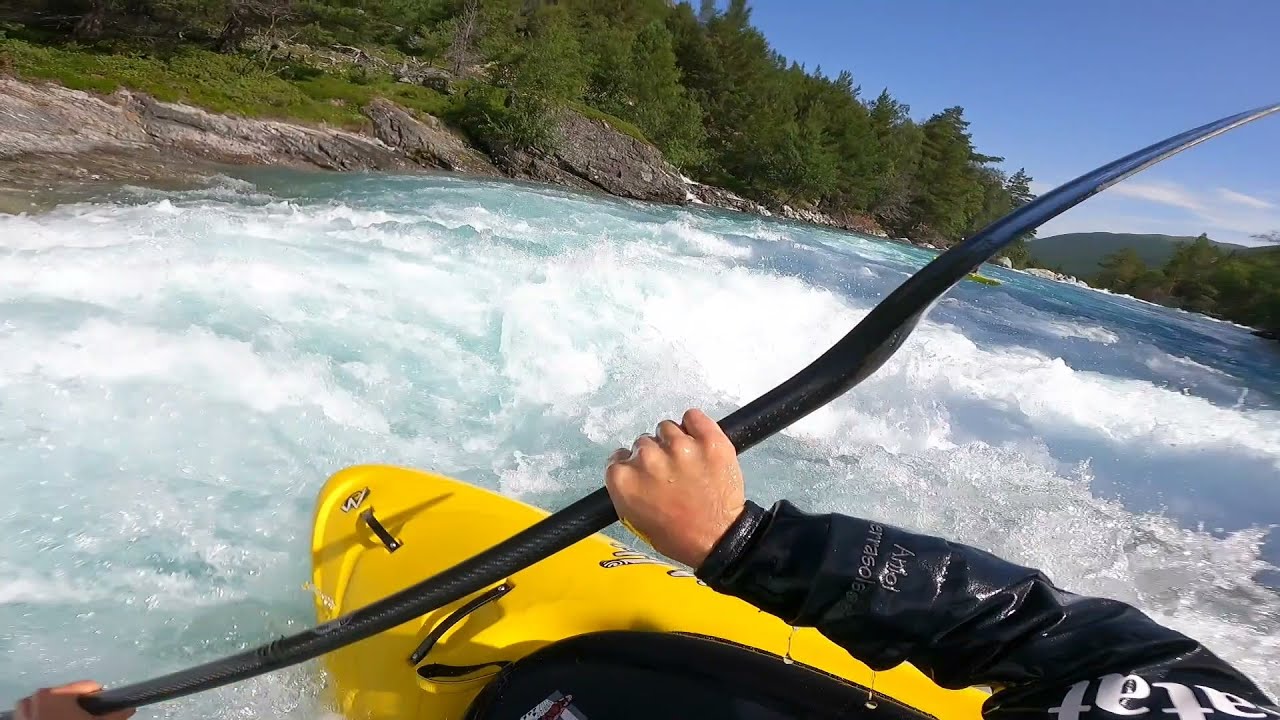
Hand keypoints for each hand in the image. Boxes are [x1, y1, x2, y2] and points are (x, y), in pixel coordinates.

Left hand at [12, 682, 133, 719]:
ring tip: (68, 719)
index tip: (102, 707)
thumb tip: (131, 709)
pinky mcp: (19, 718)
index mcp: (58, 692)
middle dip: (77, 705)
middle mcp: (39, 694)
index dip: (98, 696)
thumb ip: (115, 716)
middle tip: (83, 717)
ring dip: (59, 710)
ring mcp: (25, 707)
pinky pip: (34, 712)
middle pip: (67, 694)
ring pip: (49, 702)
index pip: (87, 686)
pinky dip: (44, 715)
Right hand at [605, 408, 744, 568]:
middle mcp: (647, 458)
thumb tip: (627, 465)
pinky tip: (698, 441)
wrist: (718, 539)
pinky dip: (694, 425)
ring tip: (687, 463)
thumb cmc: (675, 535)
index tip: (646, 475)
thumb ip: (625, 486)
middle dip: (655, 456)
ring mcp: (680, 447)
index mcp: (623, 479)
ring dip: (674, 441)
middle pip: (643, 442)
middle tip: (671, 475)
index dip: (633, 465)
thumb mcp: (633, 518)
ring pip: (667, 428)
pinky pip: (693, 416)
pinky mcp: (708, 440)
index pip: (619, 456)